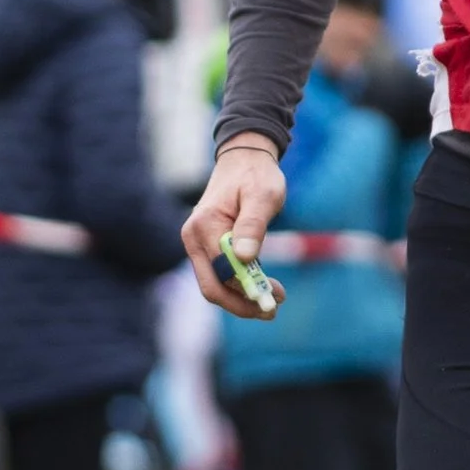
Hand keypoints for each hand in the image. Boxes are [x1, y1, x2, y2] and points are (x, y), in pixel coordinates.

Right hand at [182, 136, 285, 315]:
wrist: (244, 159)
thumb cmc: (255, 175)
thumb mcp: (262, 196)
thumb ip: (253, 225)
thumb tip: (245, 258)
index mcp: (204, 226)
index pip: (221, 271)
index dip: (245, 290)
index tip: (274, 298)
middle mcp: (194, 238)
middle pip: (212, 286)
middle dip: (242, 303)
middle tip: (272, 310)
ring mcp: (198, 244)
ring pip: (215, 284)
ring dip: (242, 296)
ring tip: (275, 298)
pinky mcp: (207, 246)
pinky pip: (220, 274)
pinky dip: (240, 284)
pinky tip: (262, 284)